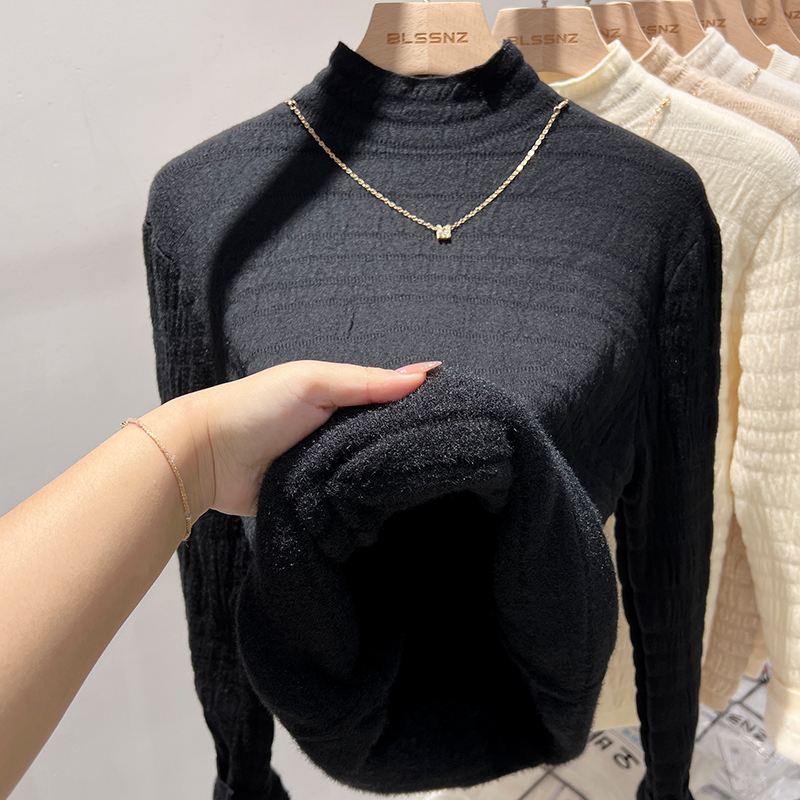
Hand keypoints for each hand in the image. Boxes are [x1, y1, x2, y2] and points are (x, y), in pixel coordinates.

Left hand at [179, 360, 439, 517]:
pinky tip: (389, 506)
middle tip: (447, 457)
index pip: (390, 402)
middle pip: (383, 441)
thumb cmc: (255, 407)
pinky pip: (348, 501)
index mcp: (339, 398)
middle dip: (406, 448)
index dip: (418, 408)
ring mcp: (327, 466)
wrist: (206, 459)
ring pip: (369, 473)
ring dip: (385, 478)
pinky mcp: (316, 498)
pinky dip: (362, 502)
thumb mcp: (313, 383)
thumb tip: (425, 373)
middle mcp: (337, 431)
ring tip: (427, 483)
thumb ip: (366, 382)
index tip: (454, 418)